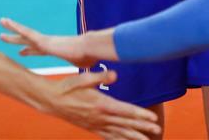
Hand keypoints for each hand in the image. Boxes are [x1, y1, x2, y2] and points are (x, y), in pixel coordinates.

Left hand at [0, 17, 112, 68]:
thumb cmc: (87, 56)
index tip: (21, 52)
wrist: (88, 49)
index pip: (38, 50)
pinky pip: (25, 32)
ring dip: (12, 28)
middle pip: (27, 40)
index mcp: (54, 49)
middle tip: (3, 37)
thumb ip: (79, 67)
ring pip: (24, 33)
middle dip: (15, 39)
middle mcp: (47, 42)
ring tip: (1, 21)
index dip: (29, 50)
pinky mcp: (42, 40)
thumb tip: (88, 76)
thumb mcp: (81, 64)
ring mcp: (44, 40)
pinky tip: (6, 22)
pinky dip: (16, 27)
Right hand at [39, 69, 159, 138]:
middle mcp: (100, 117)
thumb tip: (115, 74)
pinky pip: (108, 136)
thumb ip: (100, 76)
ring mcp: (96, 124)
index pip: (125, 111)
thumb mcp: (82, 77)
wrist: (51, 100)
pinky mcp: (91, 127)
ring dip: (134, 136)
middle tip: (157, 130)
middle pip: (126, 124)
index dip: (140, 115)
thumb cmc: (67, 86)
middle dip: (143, 128)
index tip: (153, 118)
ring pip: (119, 133)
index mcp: (101, 104)